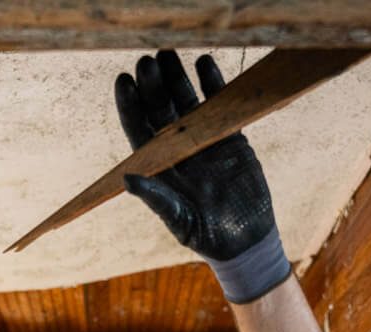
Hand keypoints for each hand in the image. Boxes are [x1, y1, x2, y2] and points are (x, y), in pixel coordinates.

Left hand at [115, 51, 276, 262]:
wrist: (246, 239)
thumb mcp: (179, 220)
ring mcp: (203, 138)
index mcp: (158, 165)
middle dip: (152, 83)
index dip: (130, 104)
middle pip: (159, 107)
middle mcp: (177, 147)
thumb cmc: (206, 236)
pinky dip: (213, 84)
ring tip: (169, 53)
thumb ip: (157, 199)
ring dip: (177, 76)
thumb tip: (128, 179)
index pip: (138, 128)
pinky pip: (218, 104)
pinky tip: (205, 63)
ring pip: (185, 100)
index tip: (124, 80)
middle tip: (147, 60)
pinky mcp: (230, 137)